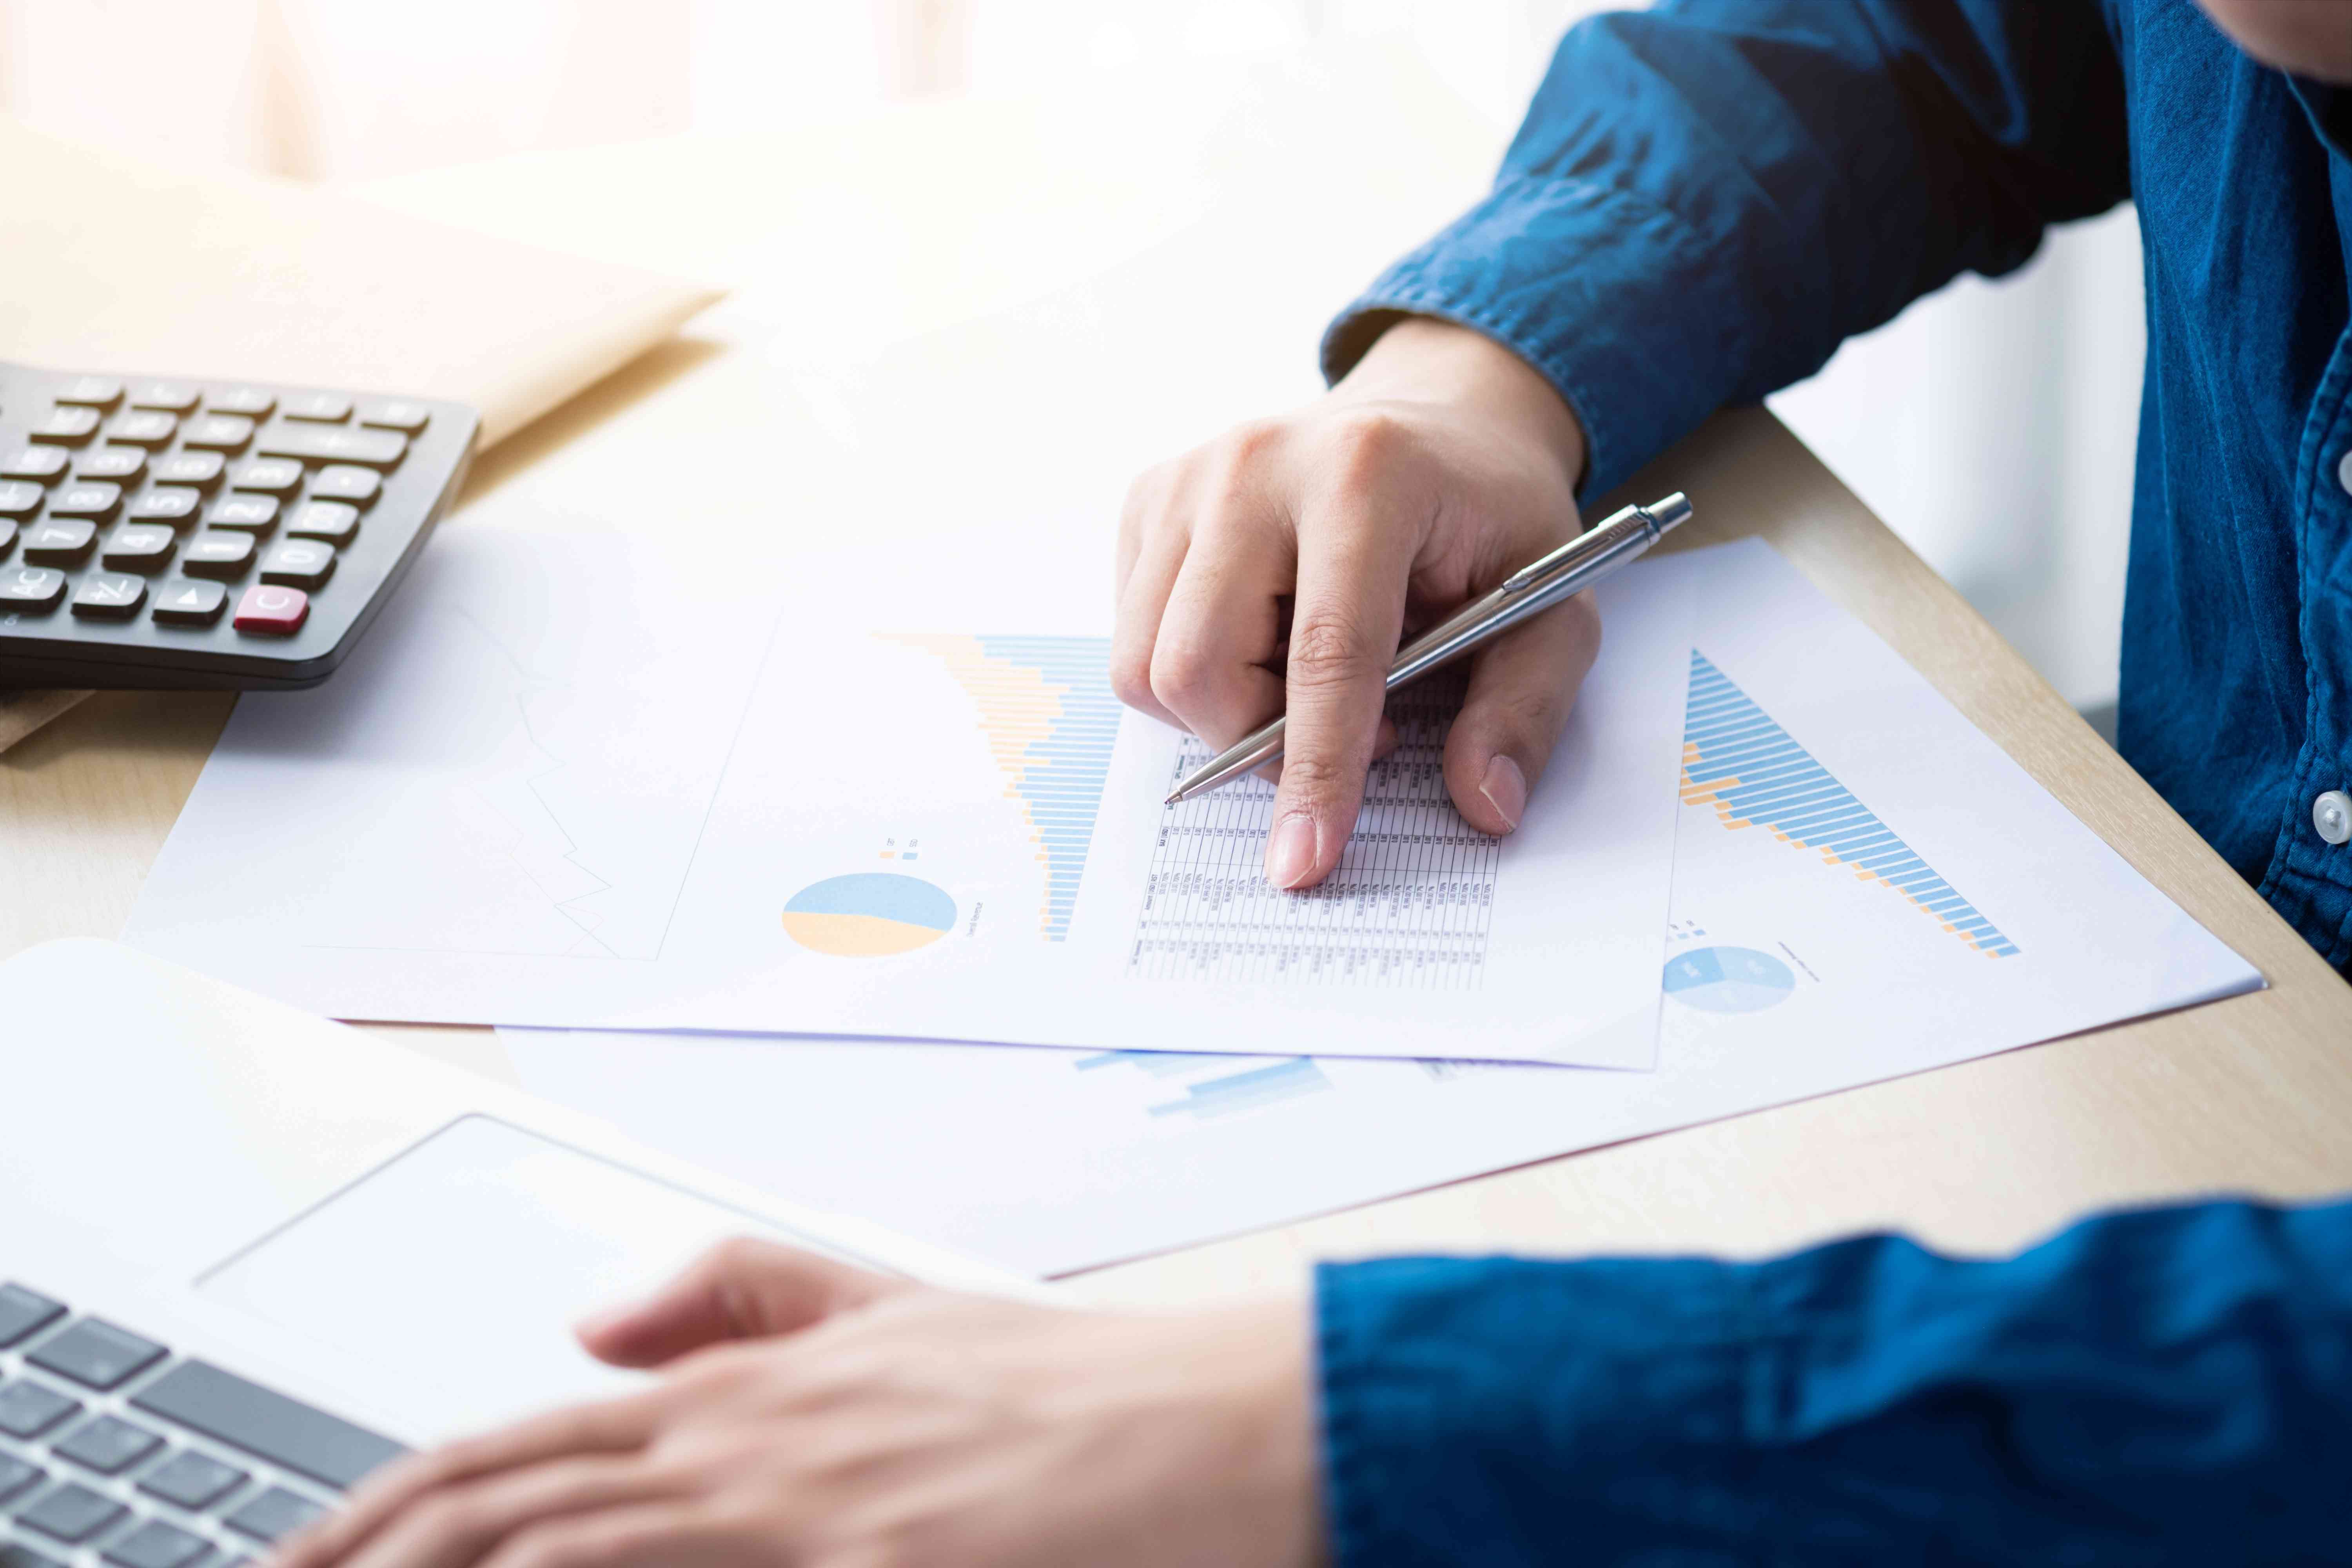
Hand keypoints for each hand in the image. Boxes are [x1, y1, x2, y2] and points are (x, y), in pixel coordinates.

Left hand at [270, 1239, 1321, 1567]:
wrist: (1219, 1423)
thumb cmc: (1070, 1390)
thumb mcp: (897, 1316)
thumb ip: (748, 1298)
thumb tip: (593, 1316)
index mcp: (751, 1392)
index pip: (518, 1446)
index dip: (390, 1506)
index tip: (309, 1551)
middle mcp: (753, 1452)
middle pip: (507, 1507)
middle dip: (373, 1554)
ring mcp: (806, 1520)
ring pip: (567, 1551)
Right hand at [1115, 316, 1597, 888]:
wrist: (1436, 419)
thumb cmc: (1490, 517)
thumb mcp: (1553, 605)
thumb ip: (1525, 707)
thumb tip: (1484, 805)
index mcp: (1367, 475)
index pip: (1323, 654)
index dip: (1315, 772)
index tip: (1305, 862)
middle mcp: (1256, 464)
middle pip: (1197, 665)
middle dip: (1257, 740)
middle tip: (1345, 728)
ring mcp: (1189, 477)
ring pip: (1145, 663)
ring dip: (1224, 709)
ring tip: (1302, 677)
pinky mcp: (1149, 499)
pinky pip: (1131, 635)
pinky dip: (1194, 669)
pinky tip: (1264, 635)